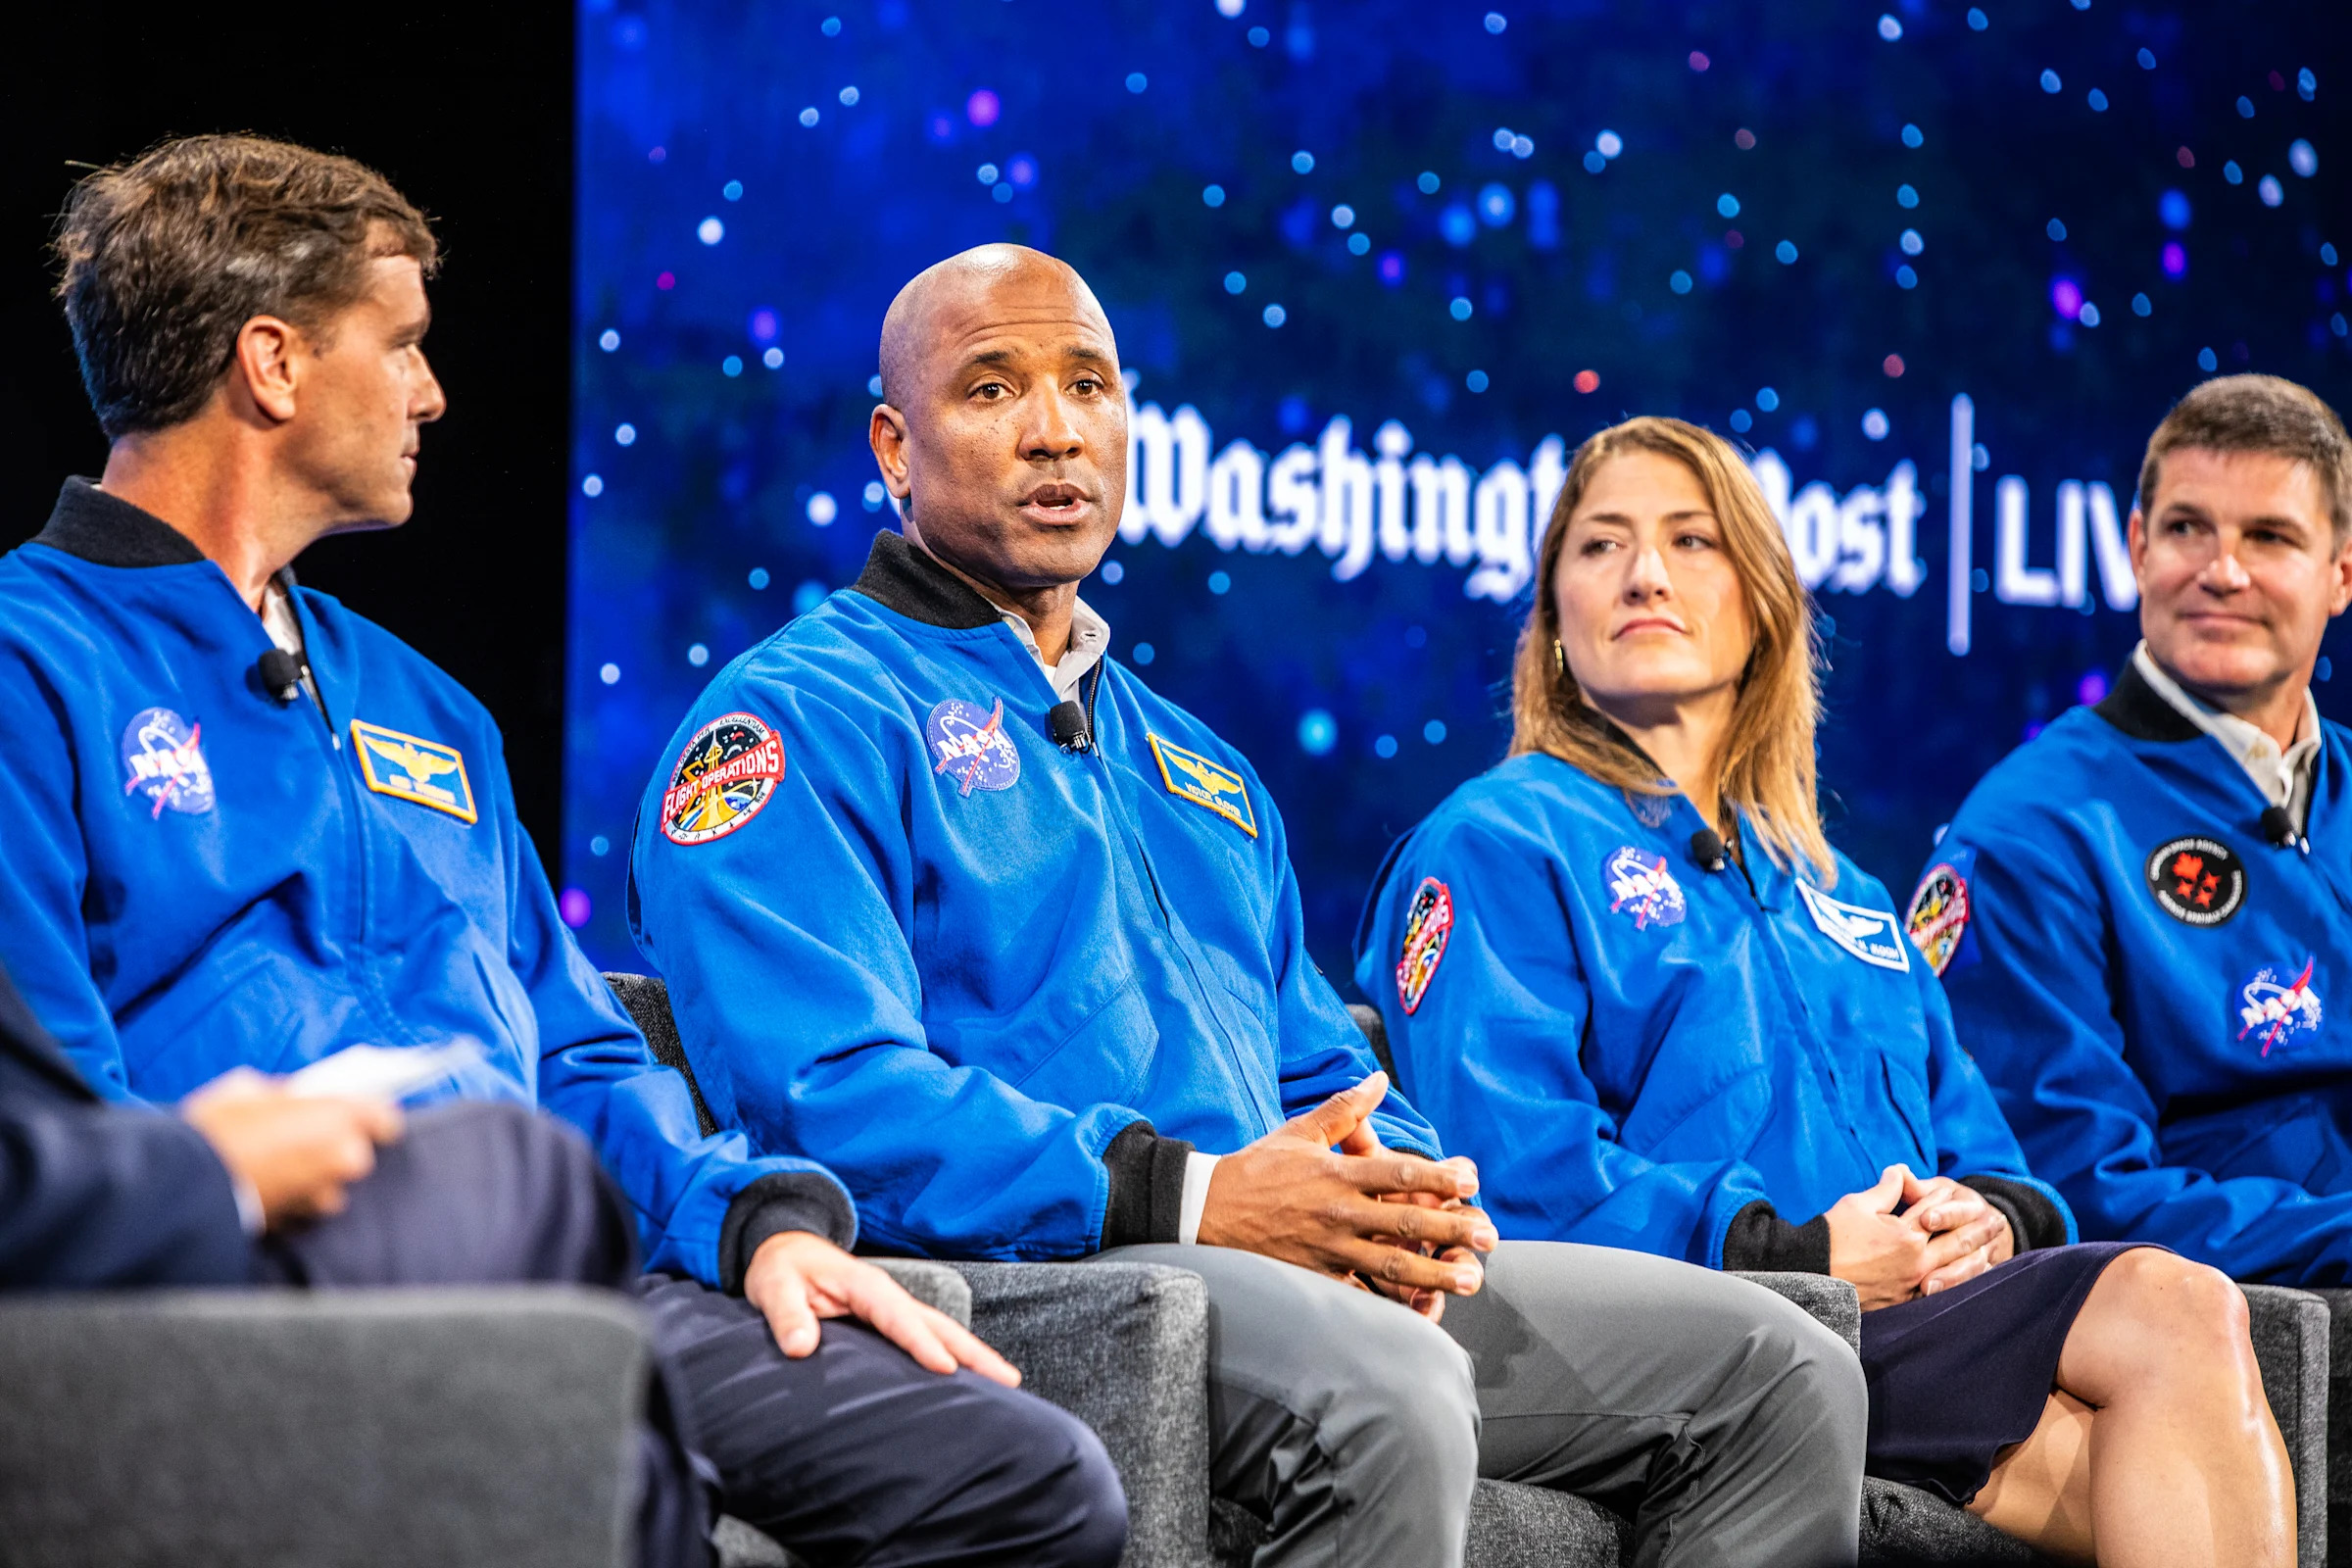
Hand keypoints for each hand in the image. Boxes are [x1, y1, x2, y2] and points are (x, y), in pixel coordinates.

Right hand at [180, 1067, 403, 1228]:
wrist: (185, 1186)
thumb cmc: (215, 1128)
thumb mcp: (247, 1090)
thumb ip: (284, 1094)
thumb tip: (291, 1097)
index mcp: (338, 1117)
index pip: (384, 1117)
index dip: (370, 1116)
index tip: (358, 1115)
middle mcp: (342, 1158)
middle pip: (355, 1153)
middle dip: (333, 1148)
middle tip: (298, 1139)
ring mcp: (323, 1195)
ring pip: (331, 1185)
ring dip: (313, 1179)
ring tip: (276, 1168)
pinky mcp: (300, 1222)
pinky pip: (305, 1207)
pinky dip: (293, 1200)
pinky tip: (266, 1189)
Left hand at [743, 1230, 1019, 1387]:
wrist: (785, 1250)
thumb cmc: (781, 1269)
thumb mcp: (773, 1286)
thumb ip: (786, 1314)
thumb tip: (800, 1347)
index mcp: (865, 1287)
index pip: (898, 1318)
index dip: (922, 1344)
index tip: (946, 1369)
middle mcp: (889, 1296)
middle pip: (939, 1325)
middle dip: (973, 1352)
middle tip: (1008, 1381)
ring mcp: (894, 1309)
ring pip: (942, 1332)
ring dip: (974, 1356)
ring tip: (1006, 1384)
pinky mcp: (891, 1322)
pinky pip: (929, 1339)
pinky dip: (955, 1357)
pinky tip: (969, 1382)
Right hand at [1196, 1072, 1496, 1304]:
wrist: (1207, 1209)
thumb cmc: (1257, 1168)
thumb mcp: (1300, 1131)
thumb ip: (1345, 1109)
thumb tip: (1379, 1079)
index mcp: (1338, 1174)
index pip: (1398, 1175)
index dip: (1439, 1178)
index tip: (1472, 1182)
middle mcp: (1338, 1213)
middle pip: (1404, 1223)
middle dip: (1452, 1230)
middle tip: (1490, 1237)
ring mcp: (1327, 1249)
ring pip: (1389, 1265)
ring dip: (1434, 1273)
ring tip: (1470, 1280)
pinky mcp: (1314, 1277)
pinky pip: (1357, 1294)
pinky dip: (1388, 1305)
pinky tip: (1421, 1312)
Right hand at [1825, 1165, 2007, 1309]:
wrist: (1812, 1272)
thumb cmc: (1832, 1235)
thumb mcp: (1858, 1204)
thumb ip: (1886, 1189)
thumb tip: (1899, 1172)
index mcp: (1906, 1234)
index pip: (1935, 1212)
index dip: (1950, 1200)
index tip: (1963, 1194)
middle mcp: (1916, 1260)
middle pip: (1956, 1242)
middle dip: (1979, 1229)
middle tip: (1997, 1222)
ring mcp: (1912, 1283)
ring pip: (1955, 1270)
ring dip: (1976, 1258)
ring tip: (1991, 1250)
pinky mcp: (1903, 1300)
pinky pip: (1939, 1292)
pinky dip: (1956, 1283)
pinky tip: (1965, 1280)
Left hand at [1902, 1173, 2013, 1294]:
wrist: (1982, 1223)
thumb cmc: (1945, 1203)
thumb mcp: (1935, 1191)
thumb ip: (1916, 1186)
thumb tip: (1897, 1172)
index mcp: (1970, 1205)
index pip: (1960, 1210)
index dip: (1944, 1214)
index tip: (1925, 1218)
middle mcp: (1982, 1230)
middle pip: (1967, 1243)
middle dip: (1947, 1250)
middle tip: (1922, 1254)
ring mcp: (1983, 1254)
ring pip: (1971, 1268)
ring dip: (1951, 1278)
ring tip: (1926, 1287)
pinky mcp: (1978, 1273)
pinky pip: (1972, 1286)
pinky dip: (1956, 1293)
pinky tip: (1935, 1300)